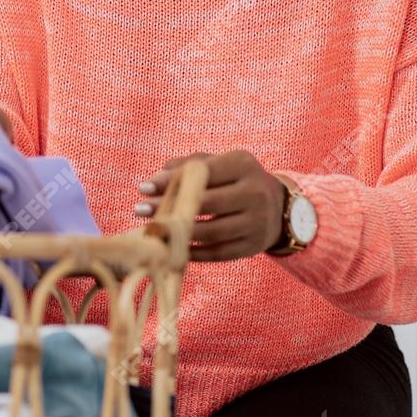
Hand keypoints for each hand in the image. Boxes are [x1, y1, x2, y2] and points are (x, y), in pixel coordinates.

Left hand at [133, 150, 285, 261]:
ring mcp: (257, 221)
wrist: (277, 208)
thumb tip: (150, 184)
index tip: (142, 189)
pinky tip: (172, 246)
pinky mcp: (254, 246)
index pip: (203, 172)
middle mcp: (255, 192)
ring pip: (211, 231)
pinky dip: (193, 252)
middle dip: (169, 206)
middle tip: (140, 210)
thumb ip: (185, 167)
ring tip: (153, 230)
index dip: (171, 180)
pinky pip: (218, 252)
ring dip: (178, 232)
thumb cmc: (234, 181)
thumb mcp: (217, 165)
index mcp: (244, 164)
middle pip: (206, 202)